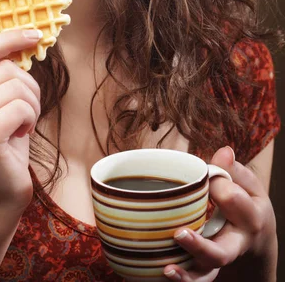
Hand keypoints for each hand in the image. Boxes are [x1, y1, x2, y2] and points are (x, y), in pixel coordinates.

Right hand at [0, 29, 41, 217]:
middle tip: (26, 112)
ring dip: (31, 105)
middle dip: (29, 87)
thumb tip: (26, 35)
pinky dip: (30, 120)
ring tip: (21, 125)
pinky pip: (21, 108)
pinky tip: (20, 135)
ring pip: (17, 88)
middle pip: (6, 69)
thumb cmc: (4, 139)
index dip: (9, 37)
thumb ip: (0, 73)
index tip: (34, 33)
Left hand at [163, 146, 276, 281]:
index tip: (206, 176)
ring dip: (186, 275)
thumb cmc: (247, 206)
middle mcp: (236, 245)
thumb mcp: (249, 186)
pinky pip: (195, 281)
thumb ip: (234, 170)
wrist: (256, 243)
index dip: (216, 184)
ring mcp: (220, 261)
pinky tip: (163, 272)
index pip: (232, 199)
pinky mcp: (206, 270)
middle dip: (200, 246)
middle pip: (221, 253)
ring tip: (167, 268)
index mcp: (250, 217)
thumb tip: (224, 151)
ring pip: (205, 275)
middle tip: (178, 234)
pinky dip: (180, 281)